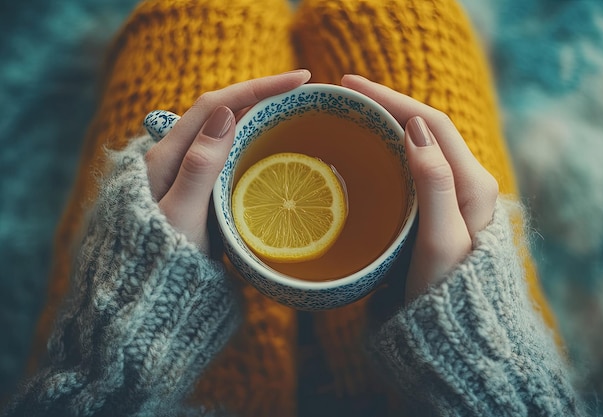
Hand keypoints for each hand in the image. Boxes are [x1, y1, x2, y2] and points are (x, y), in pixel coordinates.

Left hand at [144, 70, 311, 252]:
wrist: (147, 298)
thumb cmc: (160, 259)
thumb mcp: (181, 215)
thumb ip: (199, 167)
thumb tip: (225, 114)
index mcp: (167, 156)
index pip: (215, 105)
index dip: (257, 88)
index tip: (298, 80)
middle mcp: (176, 159)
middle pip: (221, 114)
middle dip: (261, 98)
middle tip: (302, 97)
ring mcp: (188, 176)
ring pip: (226, 135)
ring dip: (258, 120)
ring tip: (293, 117)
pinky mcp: (199, 194)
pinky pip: (228, 159)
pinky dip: (252, 147)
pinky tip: (272, 153)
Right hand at [341, 75, 498, 301]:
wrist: (457, 334)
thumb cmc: (446, 293)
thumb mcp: (441, 241)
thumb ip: (434, 185)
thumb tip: (416, 127)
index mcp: (473, 185)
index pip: (431, 124)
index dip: (393, 100)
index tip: (352, 85)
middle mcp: (467, 184)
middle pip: (426, 128)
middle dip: (388, 104)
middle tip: (346, 94)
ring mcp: (452, 198)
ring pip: (420, 146)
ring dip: (389, 123)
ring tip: (354, 112)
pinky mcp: (438, 211)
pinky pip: (414, 167)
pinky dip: (390, 149)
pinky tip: (369, 150)